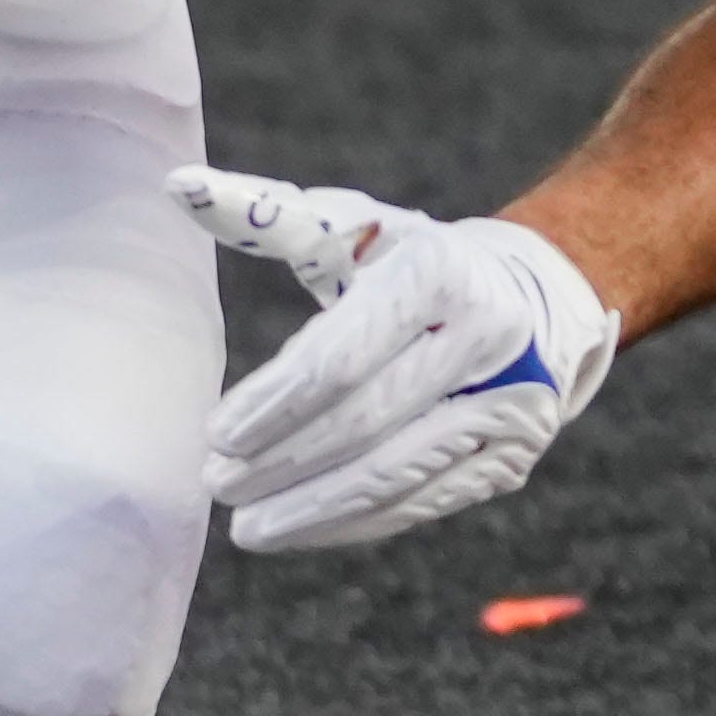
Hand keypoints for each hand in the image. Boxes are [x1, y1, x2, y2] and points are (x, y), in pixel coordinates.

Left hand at [181, 170, 621, 555]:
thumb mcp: (352, 226)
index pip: (342, 355)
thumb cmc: (411, 261)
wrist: (535, 297)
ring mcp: (509, 405)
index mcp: (440, 272)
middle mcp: (487, 339)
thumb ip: (267, 215)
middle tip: (217, 486)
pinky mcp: (511, 458)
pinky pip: (422, 502)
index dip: (275, 403)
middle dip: (283, 461)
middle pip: (367, 420)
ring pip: (396, 473)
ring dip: (313, 508)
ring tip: (248, 526)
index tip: (214, 435)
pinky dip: (355, 522)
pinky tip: (303, 527)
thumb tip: (180, 189)